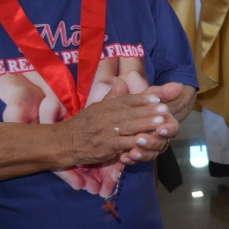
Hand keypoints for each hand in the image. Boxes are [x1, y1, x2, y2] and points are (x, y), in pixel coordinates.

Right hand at [62, 84, 177, 166]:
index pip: (126, 100)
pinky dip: (135, 143)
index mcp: (106, 106)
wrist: (63, 142)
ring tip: (162, 122)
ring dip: (146, 125)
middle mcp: (107, 117)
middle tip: (165, 109)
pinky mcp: (105, 147)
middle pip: (131, 113)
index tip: (157, 97)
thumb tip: (122, 81)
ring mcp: (106, 132)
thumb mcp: (96, 107)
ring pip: (129, 127)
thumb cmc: (83, 125)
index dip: (142, 99)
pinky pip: (122, 144)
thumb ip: (112, 96)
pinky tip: (146, 141)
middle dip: (149, 111)